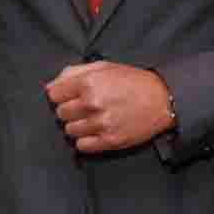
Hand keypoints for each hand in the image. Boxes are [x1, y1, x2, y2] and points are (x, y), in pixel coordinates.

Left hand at [45, 61, 174, 153]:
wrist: (162, 100)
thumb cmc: (133, 81)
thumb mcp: (104, 67)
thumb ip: (74, 72)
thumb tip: (51, 85)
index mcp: (89, 82)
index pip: (54, 94)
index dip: (61, 94)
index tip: (69, 96)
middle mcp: (92, 103)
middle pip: (60, 113)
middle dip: (69, 109)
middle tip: (84, 107)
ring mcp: (101, 124)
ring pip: (69, 130)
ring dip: (77, 125)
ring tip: (92, 118)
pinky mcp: (109, 140)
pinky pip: (81, 146)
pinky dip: (85, 140)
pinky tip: (96, 130)